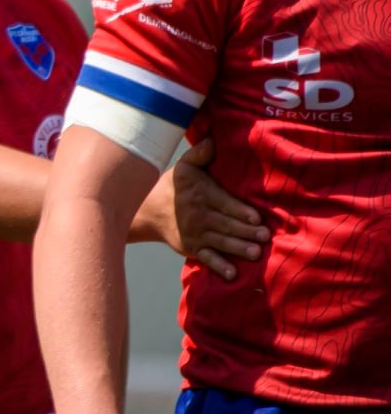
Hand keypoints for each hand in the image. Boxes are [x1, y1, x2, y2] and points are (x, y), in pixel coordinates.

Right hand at [135, 137, 267, 278]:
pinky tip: (231, 274)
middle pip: (225, 224)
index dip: (239, 210)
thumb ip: (201, 153)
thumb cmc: (174, 186)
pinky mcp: (192, 248)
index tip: (256, 217)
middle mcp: (197, 215)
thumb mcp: (184, 166)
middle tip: (264, 236)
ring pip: (220, 242)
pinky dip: (218, 266)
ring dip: (238, 248)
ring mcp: (195, 234)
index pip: (222, 203)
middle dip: (245, 231)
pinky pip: (206, 258)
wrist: (149, 211)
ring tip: (255, 253)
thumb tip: (215, 138)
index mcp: (199, 194)